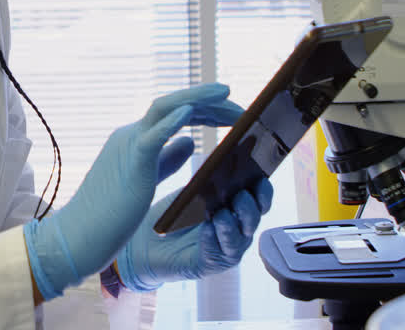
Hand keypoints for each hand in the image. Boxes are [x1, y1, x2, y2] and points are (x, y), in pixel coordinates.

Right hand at [22, 83, 242, 299]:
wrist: (82, 233)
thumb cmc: (112, 212)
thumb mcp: (147, 179)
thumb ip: (167, 159)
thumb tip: (190, 140)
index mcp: (136, 140)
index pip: (174, 114)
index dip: (204, 110)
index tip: (231, 113)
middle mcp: (131, 135)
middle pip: (174, 105)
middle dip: (208, 103)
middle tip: (241, 107)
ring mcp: (129, 145)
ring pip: (163, 109)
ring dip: (197, 99)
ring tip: (225, 93)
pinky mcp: (131, 163)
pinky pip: (152, 136)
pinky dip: (171, 122)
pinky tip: (191, 113)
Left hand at [115, 178, 273, 291]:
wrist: (143, 247)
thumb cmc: (168, 217)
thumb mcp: (184, 191)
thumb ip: (192, 172)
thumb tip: (188, 141)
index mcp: (234, 204)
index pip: (257, 192)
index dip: (261, 182)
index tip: (258, 167)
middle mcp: (236, 225)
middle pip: (257, 213)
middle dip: (254, 202)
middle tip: (243, 191)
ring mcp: (226, 246)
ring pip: (243, 234)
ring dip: (236, 222)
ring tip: (224, 211)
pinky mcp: (211, 263)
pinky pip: (221, 253)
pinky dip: (216, 240)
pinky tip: (208, 230)